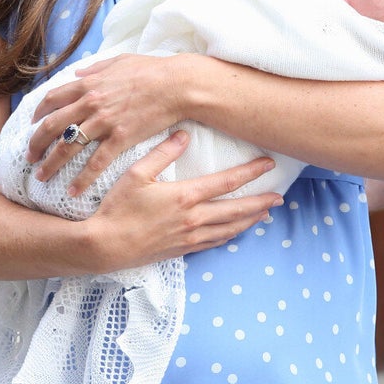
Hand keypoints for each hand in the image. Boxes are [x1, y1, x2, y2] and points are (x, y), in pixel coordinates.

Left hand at [27, 53, 185, 185]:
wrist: (177, 84)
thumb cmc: (151, 70)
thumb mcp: (119, 61)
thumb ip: (95, 68)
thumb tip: (78, 74)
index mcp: (88, 84)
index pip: (52, 100)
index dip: (37, 114)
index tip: (32, 125)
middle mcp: (90, 103)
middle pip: (52, 126)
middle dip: (36, 143)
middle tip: (29, 157)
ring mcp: (104, 122)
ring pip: (68, 147)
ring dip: (51, 164)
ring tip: (41, 177)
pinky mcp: (121, 138)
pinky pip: (96, 162)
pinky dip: (82, 178)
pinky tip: (73, 191)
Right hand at [85, 129, 284, 271]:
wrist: (104, 246)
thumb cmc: (117, 208)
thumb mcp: (136, 174)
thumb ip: (163, 153)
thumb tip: (184, 134)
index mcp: (185, 196)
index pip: (227, 182)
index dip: (250, 173)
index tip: (268, 164)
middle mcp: (193, 218)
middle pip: (237, 209)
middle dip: (260, 201)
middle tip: (279, 196)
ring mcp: (190, 237)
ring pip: (230, 229)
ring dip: (251, 220)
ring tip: (266, 213)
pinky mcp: (182, 250)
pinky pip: (215, 242)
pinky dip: (231, 235)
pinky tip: (237, 231)